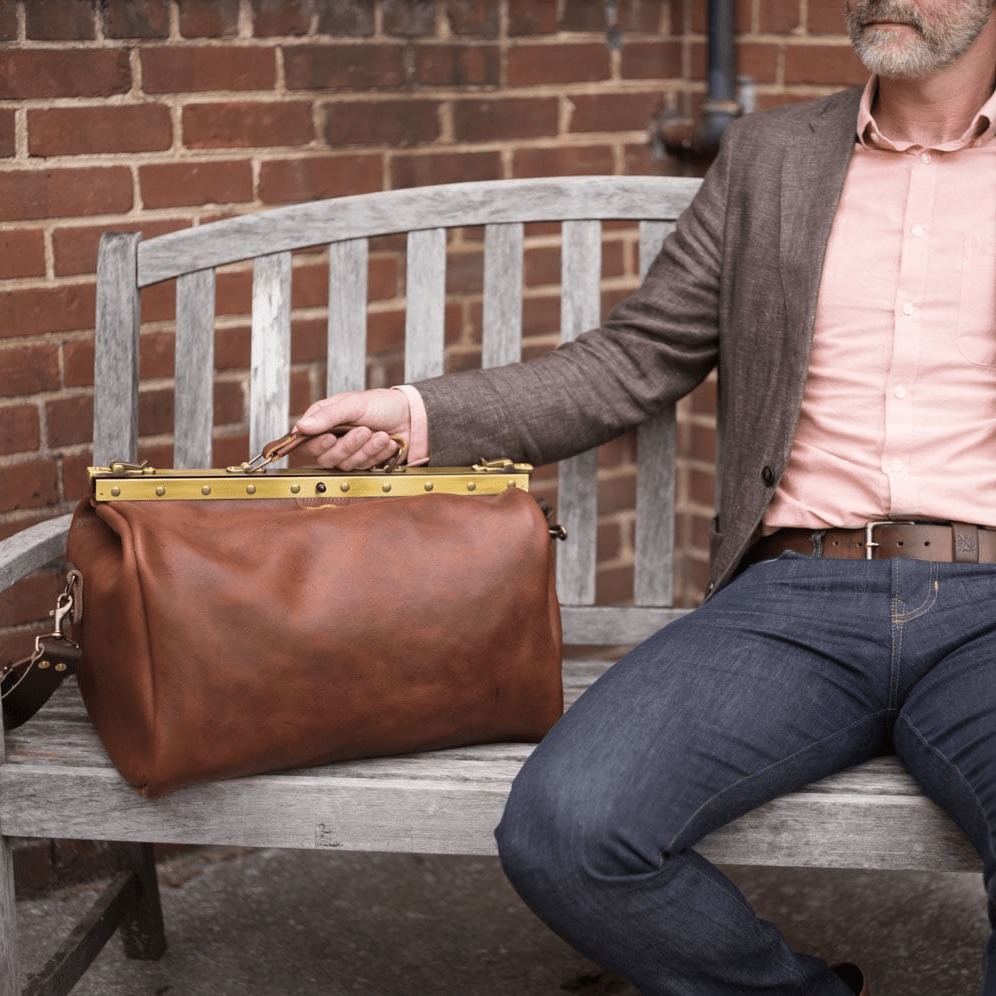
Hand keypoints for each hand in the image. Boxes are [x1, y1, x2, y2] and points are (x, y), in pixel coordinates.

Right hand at [294, 389, 410, 469]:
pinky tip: (388, 442)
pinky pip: (365, 467)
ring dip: (366, 449)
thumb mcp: (353, 404)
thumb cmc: (382, 404)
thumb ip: (327, 416)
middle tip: (364, 431)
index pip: (306, 442)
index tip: (331, 438)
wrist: (411, 416)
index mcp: (324, 421)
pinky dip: (378, 454)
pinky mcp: (364, 462)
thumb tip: (301, 427)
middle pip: (326, 457)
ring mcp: (349, 452)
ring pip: (346, 464)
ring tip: (381, 434)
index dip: (317, 444)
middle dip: (348, 445)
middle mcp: (333, 438)